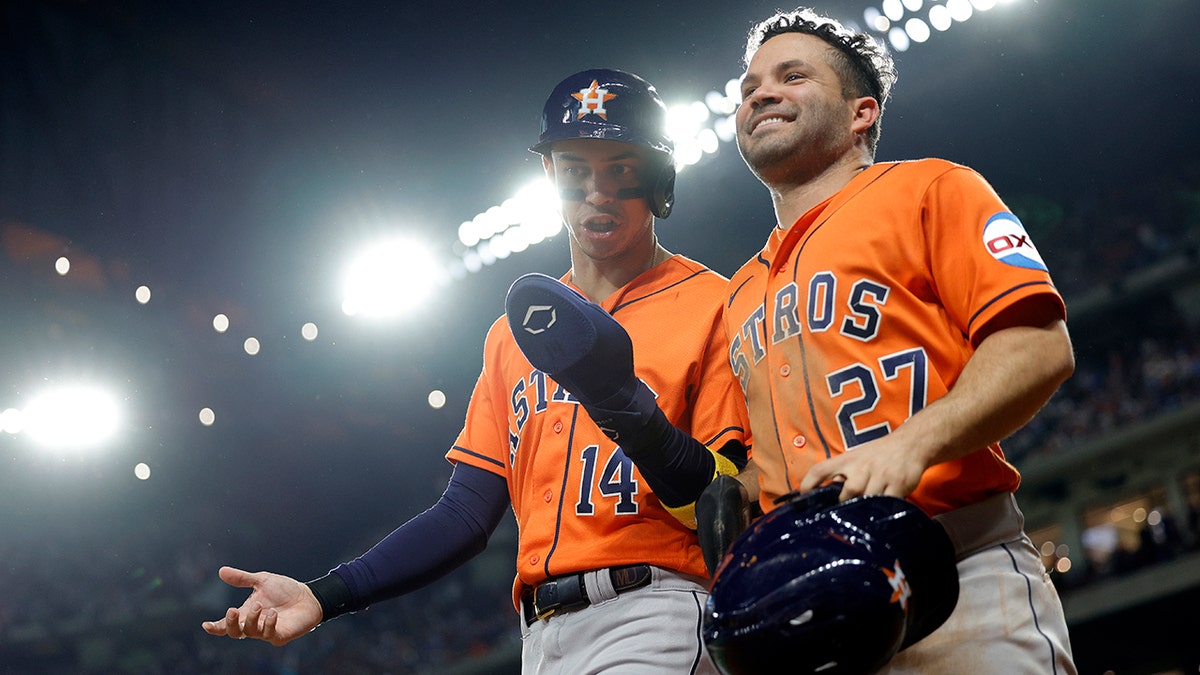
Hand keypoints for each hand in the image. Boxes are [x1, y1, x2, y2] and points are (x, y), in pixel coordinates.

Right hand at [200, 566, 322, 645]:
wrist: (308, 597)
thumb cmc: (285, 590)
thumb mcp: (262, 581)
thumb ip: (242, 579)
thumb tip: (221, 571)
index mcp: (246, 612)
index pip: (227, 624)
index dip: (216, 627)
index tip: (206, 625)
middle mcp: (254, 624)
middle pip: (234, 632)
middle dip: (231, 624)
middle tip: (233, 610)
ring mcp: (266, 632)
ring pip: (250, 632)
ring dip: (252, 618)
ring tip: (261, 605)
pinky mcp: (279, 636)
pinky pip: (269, 634)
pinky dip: (268, 624)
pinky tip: (273, 614)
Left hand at [798, 433, 929, 501]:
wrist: (911, 443)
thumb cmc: (879, 455)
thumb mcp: (857, 458)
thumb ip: (842, 475)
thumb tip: (824, 497)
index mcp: (847, 459)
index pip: (820, 470)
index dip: (808, 485)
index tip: (801, 499)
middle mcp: (862, 466)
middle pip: (847, 491)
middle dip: (845, 505)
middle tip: (844, 514)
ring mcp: (881, 475)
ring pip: (866, 499)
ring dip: (864, 510)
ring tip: (862, 517)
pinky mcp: (899, 484)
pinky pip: (887, 503)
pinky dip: (882, 511)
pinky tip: (881, 514)